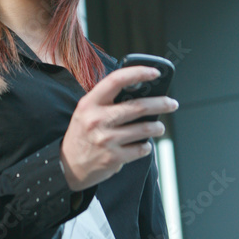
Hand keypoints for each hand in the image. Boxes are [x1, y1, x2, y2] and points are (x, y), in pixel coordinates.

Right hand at [59, 66, 177, 190]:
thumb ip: (107, 100)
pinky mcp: (113, 158)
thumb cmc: (82, 133)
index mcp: (90, 103)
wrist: (67, 166)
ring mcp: (106, 140)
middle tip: (172, 103)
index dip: (138, 73)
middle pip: (137, 106)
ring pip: (144, 129)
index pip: (116, 80)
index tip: (155, 72)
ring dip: (157, 127)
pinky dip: (146, 146)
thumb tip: (140, 90)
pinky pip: (141, 149)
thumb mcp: (86, 111)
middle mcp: (97, 120)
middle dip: (160, 103)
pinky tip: (143, 144)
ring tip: (159, 127)